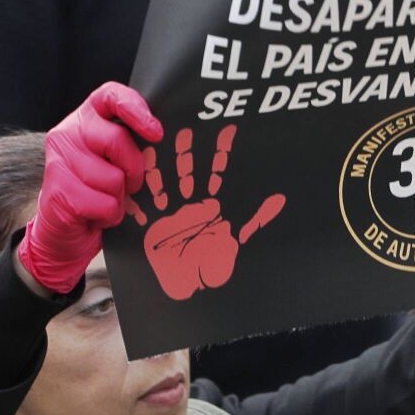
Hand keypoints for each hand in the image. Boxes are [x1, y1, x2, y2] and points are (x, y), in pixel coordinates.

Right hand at [17, 83, 162, 293]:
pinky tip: (95, 217)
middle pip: (116, 139)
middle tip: (131, 184)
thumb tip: (167, 143)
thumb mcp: (115, 160)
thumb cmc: (98, 191)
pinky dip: (109, 216)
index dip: (135, 109)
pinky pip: (105, 204)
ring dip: (119, 199)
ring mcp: (59, 162)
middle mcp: (67, 133)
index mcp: (86, 118)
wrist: (64, 232)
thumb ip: (131, 144)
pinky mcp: (57, 191)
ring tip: (104, 201)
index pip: (111, 96)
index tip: (156, 132)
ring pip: (112, 178)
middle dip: (133, 168)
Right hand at [127, 125, 285, 300]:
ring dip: (162, 163)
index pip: (219, 173)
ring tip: (157, 142)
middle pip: (190, 171)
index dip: (222, 152)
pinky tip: (134, 178)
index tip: (227, 130)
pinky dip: (140, 190)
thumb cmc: (212, 263)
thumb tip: (280, 198)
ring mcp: (170, 211)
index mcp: (213, 205)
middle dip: (188, 151)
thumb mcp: (237, 241)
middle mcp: (191, 203)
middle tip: (187, 128)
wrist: (188, 285)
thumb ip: (257, 218)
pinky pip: (144, 204)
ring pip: (166, 181)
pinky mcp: (152, 224)